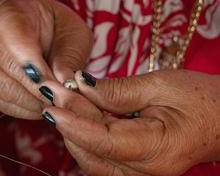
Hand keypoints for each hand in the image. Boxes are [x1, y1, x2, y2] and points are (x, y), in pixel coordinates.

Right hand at [0, 0, 92, 118]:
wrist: (39, 26)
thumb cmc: (58, 27)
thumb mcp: (73, 33)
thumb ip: (69, 57)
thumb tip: (66, 86)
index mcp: (9, 14)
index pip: (15, 41)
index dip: (35, 66)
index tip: (56, 84)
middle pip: (7, 70)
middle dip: (37, 90)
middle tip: (62, 99)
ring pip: (2, 91)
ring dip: (33, 103)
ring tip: (56, 103)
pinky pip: (3, 103)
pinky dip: (27, 109)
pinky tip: (45, 106)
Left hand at [41, 70, 219, 175]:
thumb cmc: (200, 98)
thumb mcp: (159, 85)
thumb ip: (117, 90)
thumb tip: (81, 86)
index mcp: (157, 150)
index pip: (103, 142)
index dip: (74, 124)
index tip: (51, 105)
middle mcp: (146, 171)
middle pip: (93, 151)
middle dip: (70, 122)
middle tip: (56, 92)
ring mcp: (140, 172)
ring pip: (93, 157)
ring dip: (76, 128)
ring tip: (66, 100)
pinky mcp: (135, 167)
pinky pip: (102, 155)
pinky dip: (88, 134)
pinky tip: (82, 112)